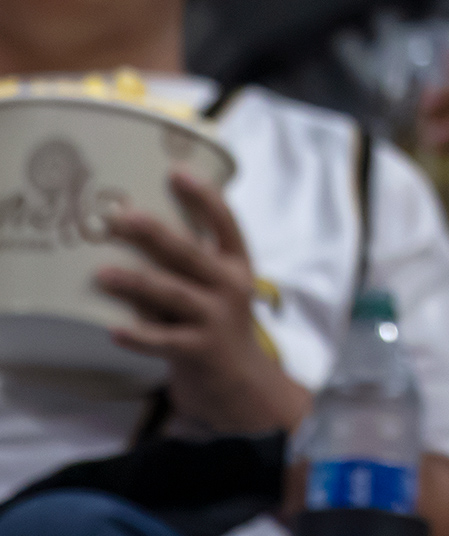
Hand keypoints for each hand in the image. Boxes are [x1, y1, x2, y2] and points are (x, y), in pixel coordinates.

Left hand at [96, 172, 310, 434]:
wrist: (239, 382)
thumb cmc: (215, 324)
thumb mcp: (214, 289)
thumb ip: (185, 267)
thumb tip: (130, 235)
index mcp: (236, 265)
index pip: (225, 223)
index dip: (203, 196)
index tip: (175, 172)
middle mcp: (230, 286)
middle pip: (191, 254)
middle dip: (155, 233)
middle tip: (121, 217)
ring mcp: (217, 319)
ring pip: (173, 294)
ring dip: (136, 282)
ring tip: (102, 274)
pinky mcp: (200, 351)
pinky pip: (164, 341)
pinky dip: (139, 336)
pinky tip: (114, 330)